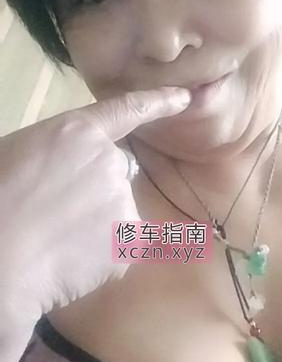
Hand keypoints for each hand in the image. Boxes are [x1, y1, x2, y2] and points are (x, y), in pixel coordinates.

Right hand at [0, 87, 190, 329]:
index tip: (184, 98)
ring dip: (95, 225)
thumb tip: (64, 170)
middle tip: (53, 213)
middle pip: (114, 173)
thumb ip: (57, 155)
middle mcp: (110, 161)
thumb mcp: (18, 155)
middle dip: (93, 190)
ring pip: (115, 213)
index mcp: (77, 133)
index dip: (158, 102)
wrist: (1, 257)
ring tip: (54, 240)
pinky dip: (97, 258)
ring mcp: (123, 201)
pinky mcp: (129, 242)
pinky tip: (66, 263)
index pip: (126, 111)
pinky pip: (116, 248)